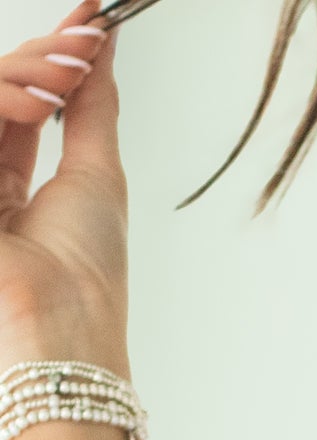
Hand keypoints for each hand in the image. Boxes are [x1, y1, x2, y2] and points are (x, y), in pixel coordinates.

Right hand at [0, 3, 128, 375]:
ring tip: (65, 81)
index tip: (93, 16)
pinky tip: (39, 104)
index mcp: (14, 188)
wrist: (62, 327)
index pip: (21, 100)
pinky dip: (2, 96)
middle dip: (44, 55)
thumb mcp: (96, 173)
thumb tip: (102, 44)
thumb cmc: (86, 273)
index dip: (53, 52)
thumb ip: (92, 105)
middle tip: (86, 49)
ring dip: (27, 71)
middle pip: (0, 87)